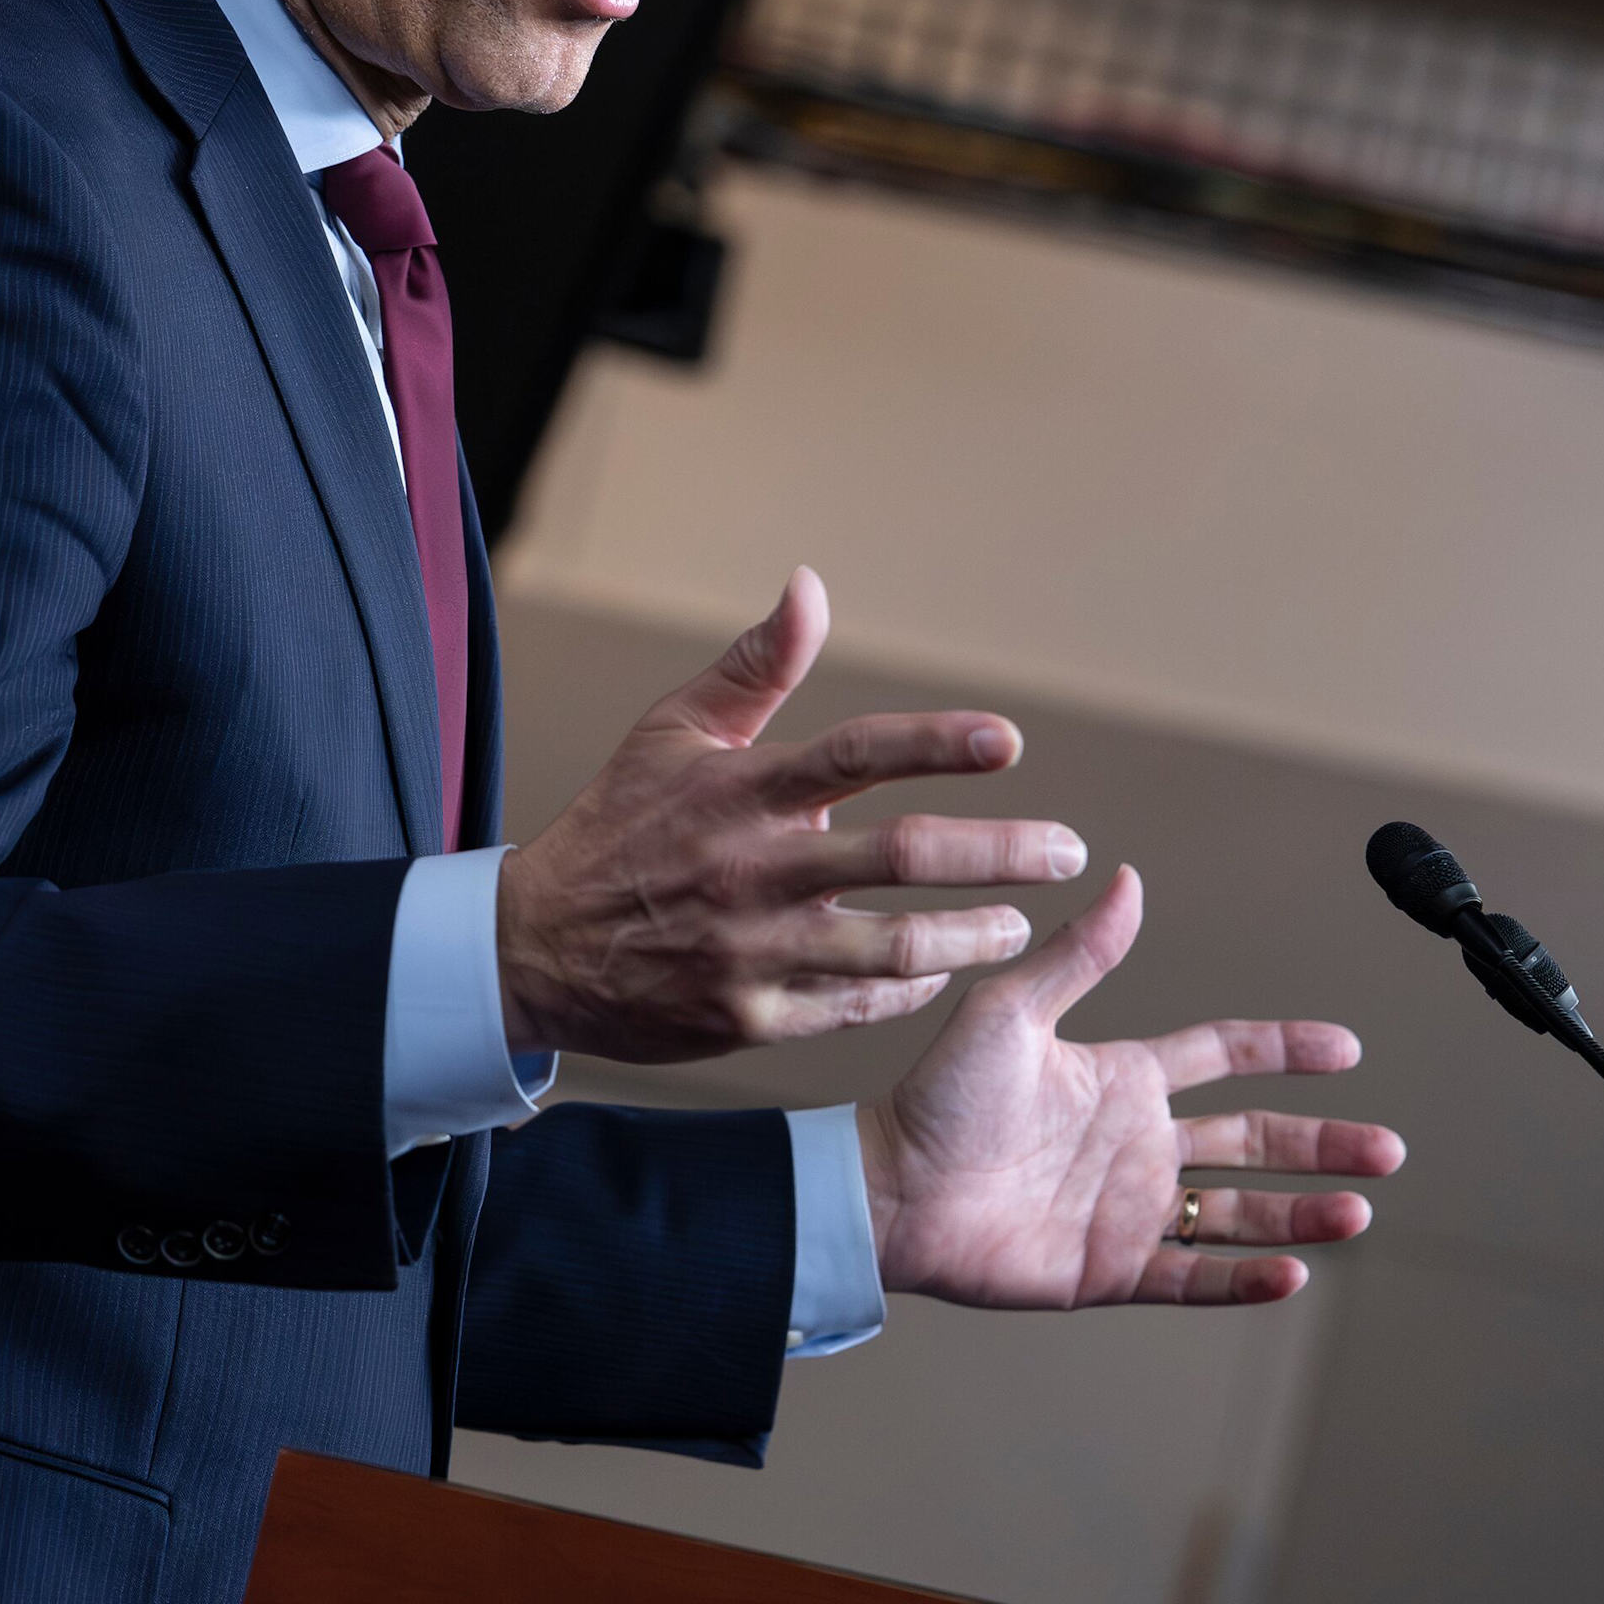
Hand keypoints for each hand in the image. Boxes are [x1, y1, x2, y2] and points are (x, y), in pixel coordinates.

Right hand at [495, 569, 1089, 1062]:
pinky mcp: (752, 1019)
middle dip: (1002, 853)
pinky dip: (912, 989)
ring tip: (1021, 925)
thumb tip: (809, 583)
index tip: (1008, 741)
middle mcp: (752, 869)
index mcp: (737, 790)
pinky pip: (858, 1007)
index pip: (851, 755)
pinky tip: (943, 971)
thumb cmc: (619, 825)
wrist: (535, 950)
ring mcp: (754, 951)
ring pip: (896, 948)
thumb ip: (754, 664)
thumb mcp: (672, 733)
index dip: (935, 746)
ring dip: (976, 935)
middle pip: (901, 858)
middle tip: (1068, 850)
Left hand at [857, 866, 1402, 1306]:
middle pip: (1254, 1138)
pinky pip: (1193, 1275)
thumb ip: (1080, 955)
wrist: (890, 1188)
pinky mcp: (1109, 1268)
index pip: (1224, 1054)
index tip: (1346, 1048)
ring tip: (1358, 1209)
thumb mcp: (1013, 1010)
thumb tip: (1128, 877)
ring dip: (1301, 1212)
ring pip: (1238, 1211)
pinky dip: (1245, 1279)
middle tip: (1389, 1149)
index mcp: (1121, 1077)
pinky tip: (1295, 1271)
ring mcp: (1128, 1208)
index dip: (1285, 1050)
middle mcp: (1136, 1142)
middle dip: (1323, 1142)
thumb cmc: (937, 1097)